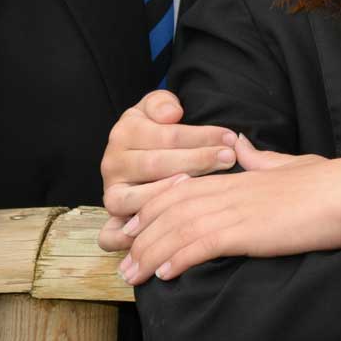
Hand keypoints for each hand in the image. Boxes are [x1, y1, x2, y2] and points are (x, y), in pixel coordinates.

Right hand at [98, 89, 236, 250]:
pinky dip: (134, 237)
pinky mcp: (112, 220)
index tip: (229, 137)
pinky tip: (166, 227)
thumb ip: (162, 103)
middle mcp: (113, 164)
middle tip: (229, 159)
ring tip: (204, 188)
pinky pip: (112, 235)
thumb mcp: (159, 106)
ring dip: (173, 196)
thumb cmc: (158, 127)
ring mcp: (111, 194)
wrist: (140, 152)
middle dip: (197, 162)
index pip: (167, 135)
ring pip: (138, 200)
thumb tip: (172, 114)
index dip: (201, 136)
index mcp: (125, 132)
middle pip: (157, 165)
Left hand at [117, 144, 340, 283]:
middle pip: (173, 207)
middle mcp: (234, 189)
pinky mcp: (249, 230)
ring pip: (180, 228)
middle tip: (122, 257)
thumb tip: (242, 144)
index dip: (156, 206)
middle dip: (143, 233)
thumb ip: (261, 158)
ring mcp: (240, 209)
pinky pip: (203, 244)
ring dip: (151, 253)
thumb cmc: (329, 183)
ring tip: (132, 275)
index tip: (137, 226)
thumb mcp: (291, 163)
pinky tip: (165, 274)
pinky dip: (179, 259)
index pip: (186, 187)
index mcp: (242, 176)